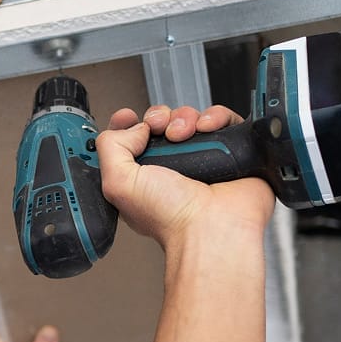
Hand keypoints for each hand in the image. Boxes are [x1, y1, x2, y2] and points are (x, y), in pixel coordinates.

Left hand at [96, 105, 274, 247]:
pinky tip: (207, 129)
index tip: (128, 117)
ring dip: (184, 118)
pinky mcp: (230, 152)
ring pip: (191, 118)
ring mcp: (201, 159)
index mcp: (143, 177)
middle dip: (157, 118)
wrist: (212, 225)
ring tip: (183, 135)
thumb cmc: (170, 218)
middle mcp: (172, 168)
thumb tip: (133, 128)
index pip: (131, 139)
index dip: (128, 124)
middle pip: (162, 123)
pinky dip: (214, 117)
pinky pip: (222, 120)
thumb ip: (110, 148)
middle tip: (158, 128)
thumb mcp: (118, 184)